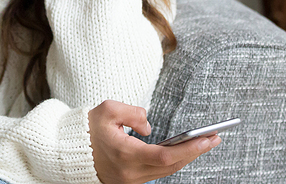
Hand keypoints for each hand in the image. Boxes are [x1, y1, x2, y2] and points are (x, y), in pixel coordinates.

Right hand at [89, 100, 220, 183]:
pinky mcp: (130, 182)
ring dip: (187, 157)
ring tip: (205, 142)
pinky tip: (185, 150)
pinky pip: (157, 172)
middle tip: (215, 137)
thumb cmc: (88, 128)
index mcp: (126, 155)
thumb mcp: (108, 110)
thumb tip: (150, 127)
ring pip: (166, 171)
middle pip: (171, 165)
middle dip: (195, 152)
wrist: (70, 151)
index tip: (208, 138)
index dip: (190, 148)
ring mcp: (130, 181)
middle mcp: (130, 173)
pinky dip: (173, 161)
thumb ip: (133, 113)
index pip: (165, 155)